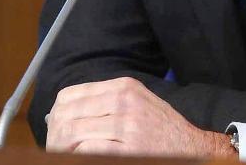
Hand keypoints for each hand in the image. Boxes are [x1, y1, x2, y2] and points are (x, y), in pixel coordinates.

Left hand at [45, 76, 236, 156]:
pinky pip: (88, 150)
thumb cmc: (162, 128)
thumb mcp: (137, 102)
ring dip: (63, 147)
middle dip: (55, 133)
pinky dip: (79, 155)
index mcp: (124, 87)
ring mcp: (127, 125)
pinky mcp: (129, 148)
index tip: (54, 127)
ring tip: (63, 153)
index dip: (57, 114)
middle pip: (68, 115)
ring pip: (74, 133)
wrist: (192, 146)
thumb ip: (106, 101)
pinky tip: (81, 158)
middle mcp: (124, 101)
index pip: (70, 95)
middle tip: (54, 146)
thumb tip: (64, 112)